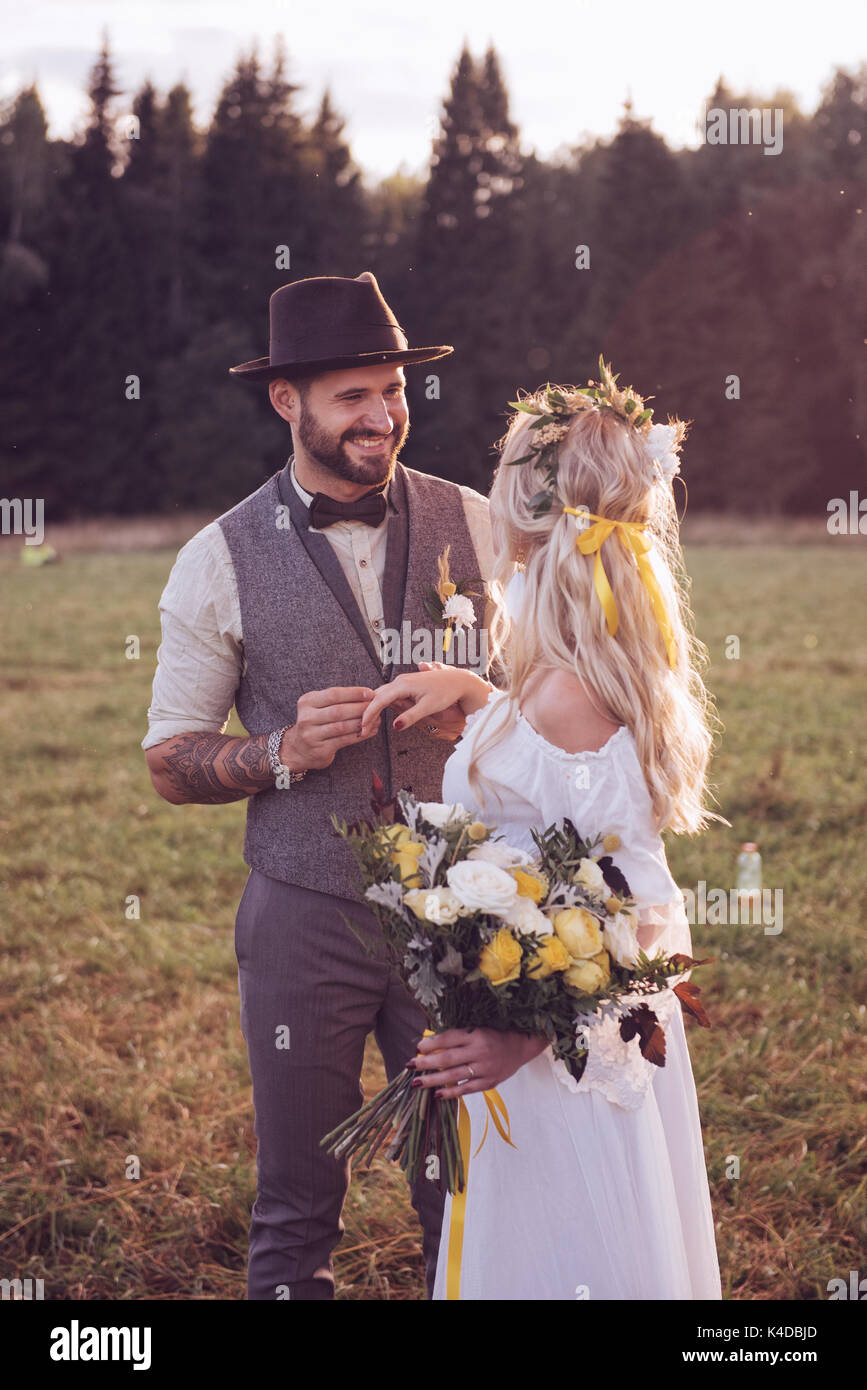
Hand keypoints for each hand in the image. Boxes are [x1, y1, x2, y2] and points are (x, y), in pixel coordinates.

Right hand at [281, 685, 380, 769]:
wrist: (298, 749)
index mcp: (307, 702)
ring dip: (362, 722)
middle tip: (376, 706)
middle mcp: (307, 718)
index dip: (354, 693)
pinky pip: (344, 740)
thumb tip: (367, 694)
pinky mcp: (320, 749)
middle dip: (360, 708)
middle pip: (338, 710)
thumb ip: (337, 700)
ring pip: (342, 726)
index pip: (333, 694)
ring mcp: (312, 735)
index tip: (370, 693)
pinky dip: (359, 735)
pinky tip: (369, 731)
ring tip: (376, 720)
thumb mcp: (318, 707)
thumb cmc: (315, 723)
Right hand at [359, 663, 490, 738]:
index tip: (363, 727)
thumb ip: (411, 717)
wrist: (458, 681)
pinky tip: (379, 713)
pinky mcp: (407, 684)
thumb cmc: (446, 693)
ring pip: (382, 694)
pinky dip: (382, 703)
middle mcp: (400, 681)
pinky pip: (389, 693)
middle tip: (362, 728)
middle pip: (377, 696)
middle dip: (367, 712)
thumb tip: (395, 727)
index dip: (369, 714)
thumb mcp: (429, 707)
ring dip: (373, 707)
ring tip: (367, 722)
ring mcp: (403, 681)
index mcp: (403, 685)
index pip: (379, 700)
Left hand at [409, 1027, 548, 1098]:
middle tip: (409, 1066)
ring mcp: (485, 1068)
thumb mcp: (477, 1029)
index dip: (431, 1044)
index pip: (449, 1038)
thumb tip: (429, 1044)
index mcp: (476, 1034)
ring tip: (417, 1083)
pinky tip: (437, 1094)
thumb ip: (457, 1036)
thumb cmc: (494, 1035)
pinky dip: (451, 1092)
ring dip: (433, 1080)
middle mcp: (480, 1051)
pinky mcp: (490, 1082)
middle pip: (448, 1058)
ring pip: (454, 1075)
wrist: (521, 1046)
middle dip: (426, 1063)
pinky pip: (467, 1089)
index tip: (417, 1048)